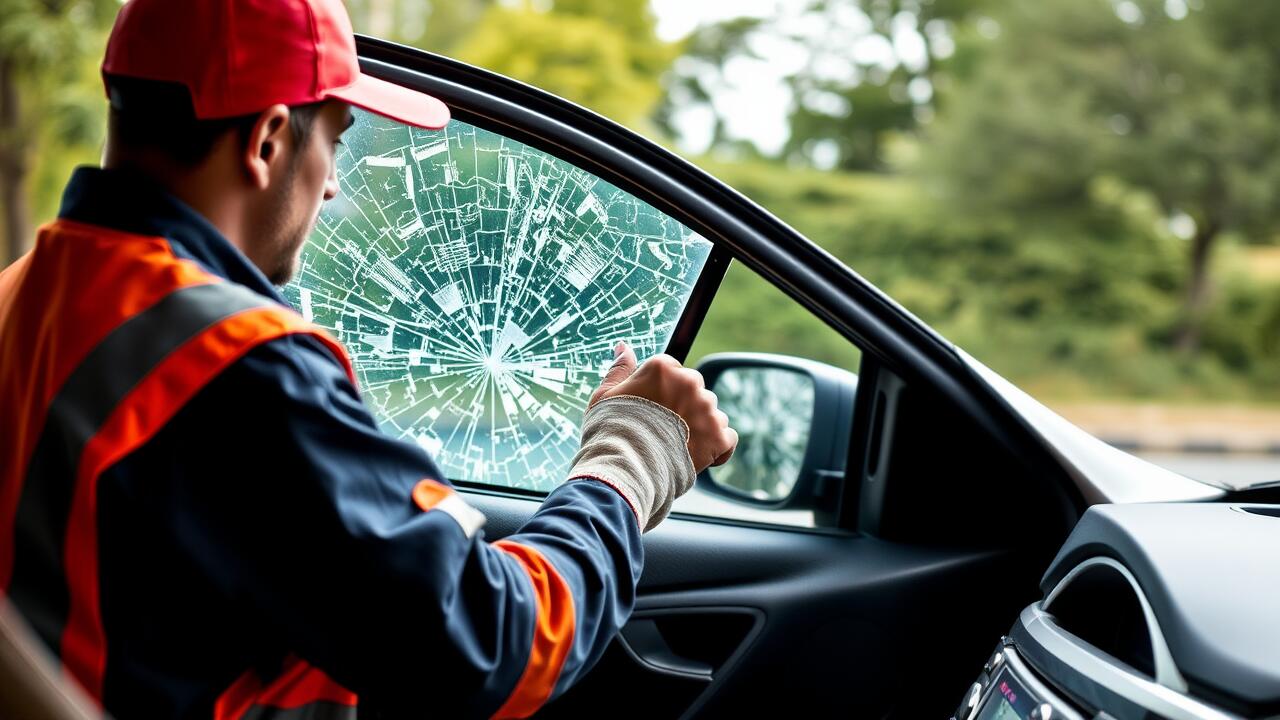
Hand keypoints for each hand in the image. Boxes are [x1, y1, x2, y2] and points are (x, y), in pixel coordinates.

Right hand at [590, 342, 737, 472]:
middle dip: (684, 408)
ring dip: (700, 428)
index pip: (673, 372)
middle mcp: (690, 382)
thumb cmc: (611, 433)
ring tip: (676, 446)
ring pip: (712, 414)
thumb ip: (619, 369)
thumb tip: (624, 346)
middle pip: (695, 391)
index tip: (651, 411)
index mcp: (663, 368)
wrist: (624, 471)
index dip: (662, 394)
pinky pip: (726, 438)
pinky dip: (716, 448)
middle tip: (663, 431)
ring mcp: (707, 410)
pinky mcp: (720, 437)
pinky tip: (696, 456)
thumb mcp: (605, 396)